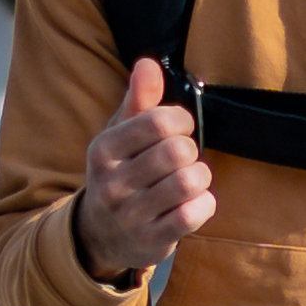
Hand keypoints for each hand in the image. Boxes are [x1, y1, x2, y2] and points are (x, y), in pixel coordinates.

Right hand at [74, 57, 214, 278]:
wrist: (100, 234)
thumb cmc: (119, 171)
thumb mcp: (120, 134)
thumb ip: (138, 99)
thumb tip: (148, 63)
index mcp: (104, 150)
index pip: (158, 122)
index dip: (182, 120)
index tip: (180, 128)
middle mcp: (112, 184)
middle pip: (178, 151)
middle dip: (191, 151)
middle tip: (183, 158)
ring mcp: (130, 216)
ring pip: (189, 182)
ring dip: (200, 177)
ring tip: (189, 180)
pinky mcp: (152, 241)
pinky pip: (194, 214)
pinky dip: (204, 204)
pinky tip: (193, 203)